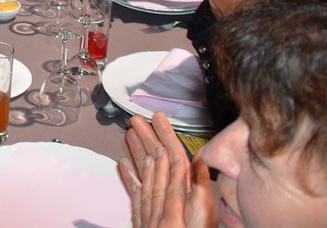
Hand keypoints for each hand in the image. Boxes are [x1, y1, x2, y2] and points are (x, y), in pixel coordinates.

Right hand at [118, 113, 214, 227]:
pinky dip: (131, 174)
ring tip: (128, 135)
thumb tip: (201, 158)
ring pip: (148, 167)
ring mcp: (162, 196)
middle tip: (135, 120)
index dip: (166, 133)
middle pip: (158, 155)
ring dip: (138, 150)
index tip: (157, 117)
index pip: (174, 151)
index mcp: (186, 184)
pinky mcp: (151, 208)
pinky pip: (138, 186)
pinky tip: (124, 164)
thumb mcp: (202, 206)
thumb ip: (201, 183)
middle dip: (148, 136)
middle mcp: (174, 186)